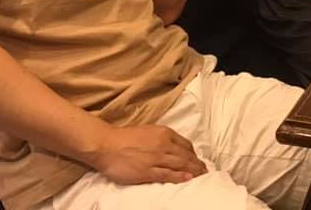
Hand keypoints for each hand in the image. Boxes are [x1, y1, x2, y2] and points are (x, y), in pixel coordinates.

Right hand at [89, 124, 206, 184]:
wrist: (106, 144)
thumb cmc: (124, 137)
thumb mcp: (148, 131)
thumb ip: (161, 137)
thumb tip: (171, 145)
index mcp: (164, 133)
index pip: (186, 144)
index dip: (193, 153)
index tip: (196, 159)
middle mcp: (164, 144)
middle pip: (186, 155)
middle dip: (197, 164)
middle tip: (205, 170)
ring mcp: (156, 158)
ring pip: (181, 164)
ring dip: (193, 171)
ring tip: (201, 176)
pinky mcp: (148, 171)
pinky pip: (168, 174)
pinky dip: (180, 176)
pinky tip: (188, 179)